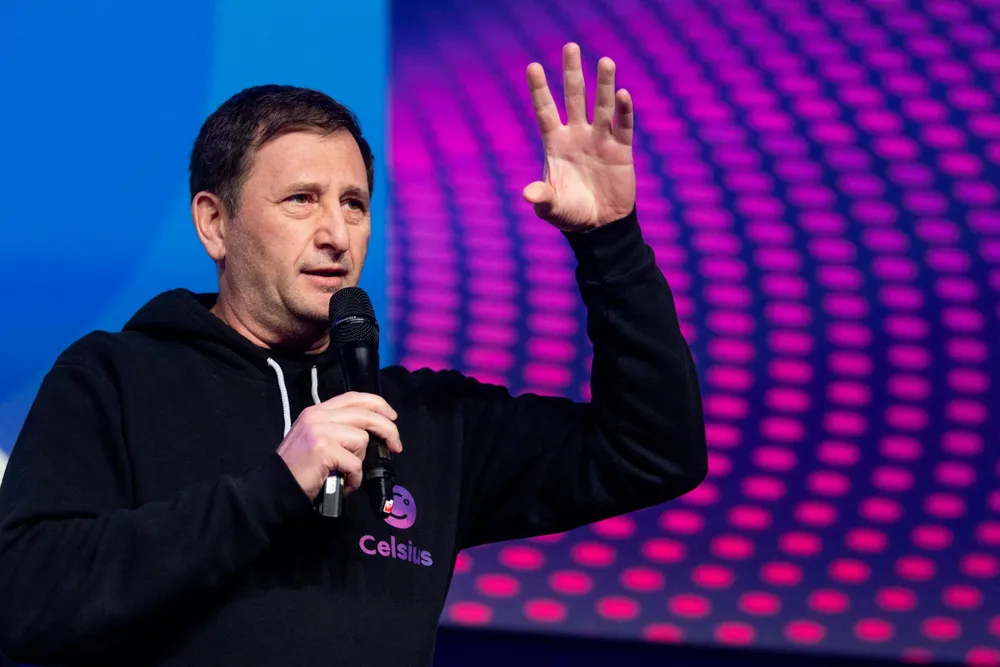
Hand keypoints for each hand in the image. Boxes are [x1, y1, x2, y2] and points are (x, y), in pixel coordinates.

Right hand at [276, 392, 402, 500]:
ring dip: (360, 461)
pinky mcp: (323, 449)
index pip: (353, 397)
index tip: (392, 416)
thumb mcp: (315, 438)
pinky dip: (354, 478)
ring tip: (348, 473)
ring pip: (362, 439)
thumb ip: (338, 429)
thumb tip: (372, 433)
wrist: (276, 487)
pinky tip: (344, 484)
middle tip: (397, 446)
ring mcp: (320, 431)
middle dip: (388, 429)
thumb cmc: (299, 468)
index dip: (377, 404)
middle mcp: (318, 416)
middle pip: (365, 414)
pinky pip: (355, 463)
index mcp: (317, 411)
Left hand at [523, 42, 635, 231]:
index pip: (545, 111)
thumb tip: (528, 194)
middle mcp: (577, 135)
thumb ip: (542, 198)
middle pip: (574, 97)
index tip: (532, 66)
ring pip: (600, 106)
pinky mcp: (621, 150)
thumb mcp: (552, 208)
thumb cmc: (571, 214)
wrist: (600, 226)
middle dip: (572, 73)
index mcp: (556, 144)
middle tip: (570, 46)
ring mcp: (600, 139)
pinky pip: (623, 126)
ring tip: (604, 61)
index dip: (539, 90)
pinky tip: (622, 94)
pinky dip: (623, 111)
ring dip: (603, 84)